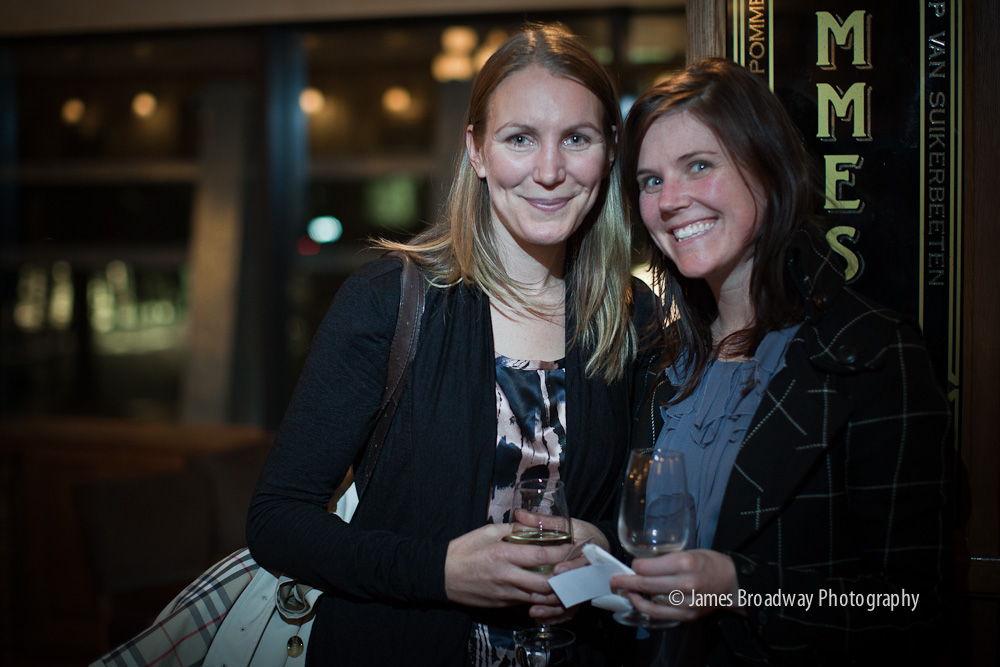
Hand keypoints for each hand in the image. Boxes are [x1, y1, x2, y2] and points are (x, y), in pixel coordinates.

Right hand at [444, 523, 572, 607]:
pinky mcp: (502, 604)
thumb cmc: (463, 550)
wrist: (441, 575)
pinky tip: (543, 588)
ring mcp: (505, 593)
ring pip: (539, 597)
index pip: (540, 556)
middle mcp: (506, 576)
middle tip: (573, 568)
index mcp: (503, 554)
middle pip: (546, 583)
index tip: (572, 547)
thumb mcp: (487, 532)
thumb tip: (531, 527)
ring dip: (554, 590)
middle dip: (563, 578)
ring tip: (564, 580)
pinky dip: (537, 596)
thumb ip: (511, 530)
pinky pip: (525, 601)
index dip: (560, 553)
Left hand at [529, 519, 609, 623]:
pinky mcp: (578, 597)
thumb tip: (519, 514)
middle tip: (539, 596)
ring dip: (554, 608)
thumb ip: (543, 521)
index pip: (582, 560)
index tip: (558, 570)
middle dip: (559, 592)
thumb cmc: (580, 532)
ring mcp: (584, 586)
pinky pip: (570, 611)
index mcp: (587, 549)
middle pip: (577, 586)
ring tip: (534, 610)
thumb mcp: (565, 523)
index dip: (571, 566)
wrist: (598, 545)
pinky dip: (556, 616)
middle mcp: (587, 570)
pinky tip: (540, 618)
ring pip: (572, 602)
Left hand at [608, 549, 744, 621]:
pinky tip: (640, 602)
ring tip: (625, 592)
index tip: (633, 565)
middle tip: (615, 580)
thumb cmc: (710, 564)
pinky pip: (660, 614)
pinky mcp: (687, 615)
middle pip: (646, 584)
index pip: (648, 567)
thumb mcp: (690, 552)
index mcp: (685, 563)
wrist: (733, 584)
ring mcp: (686, 602)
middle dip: (626, 582)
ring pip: (651, 602)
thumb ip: (667, 559)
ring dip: (634, 596)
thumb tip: (642, 564)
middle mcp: (685, 583)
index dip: (636, 566)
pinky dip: (646, 608)